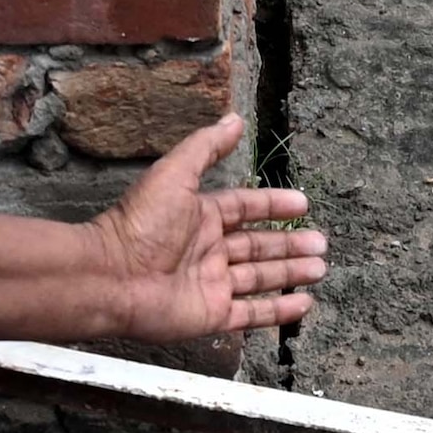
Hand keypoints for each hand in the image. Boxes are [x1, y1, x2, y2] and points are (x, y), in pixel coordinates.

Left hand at [90, 117, 323, 343]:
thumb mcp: (175, 174)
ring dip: (290, 272)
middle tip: (321, 243)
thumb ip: (207, 147)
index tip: (302, 204)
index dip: (273, 205)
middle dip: (290, 244)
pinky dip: (278, 311)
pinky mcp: (212, 315)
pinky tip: (304, 304)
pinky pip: (252, 313)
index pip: (246, 209)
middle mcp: (208, 250)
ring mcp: (211, 284)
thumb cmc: (140, 224)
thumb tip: (235, 118)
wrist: (111, 276)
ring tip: (320, 268)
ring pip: (261, 278)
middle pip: (259, 246)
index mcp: (201, 217)